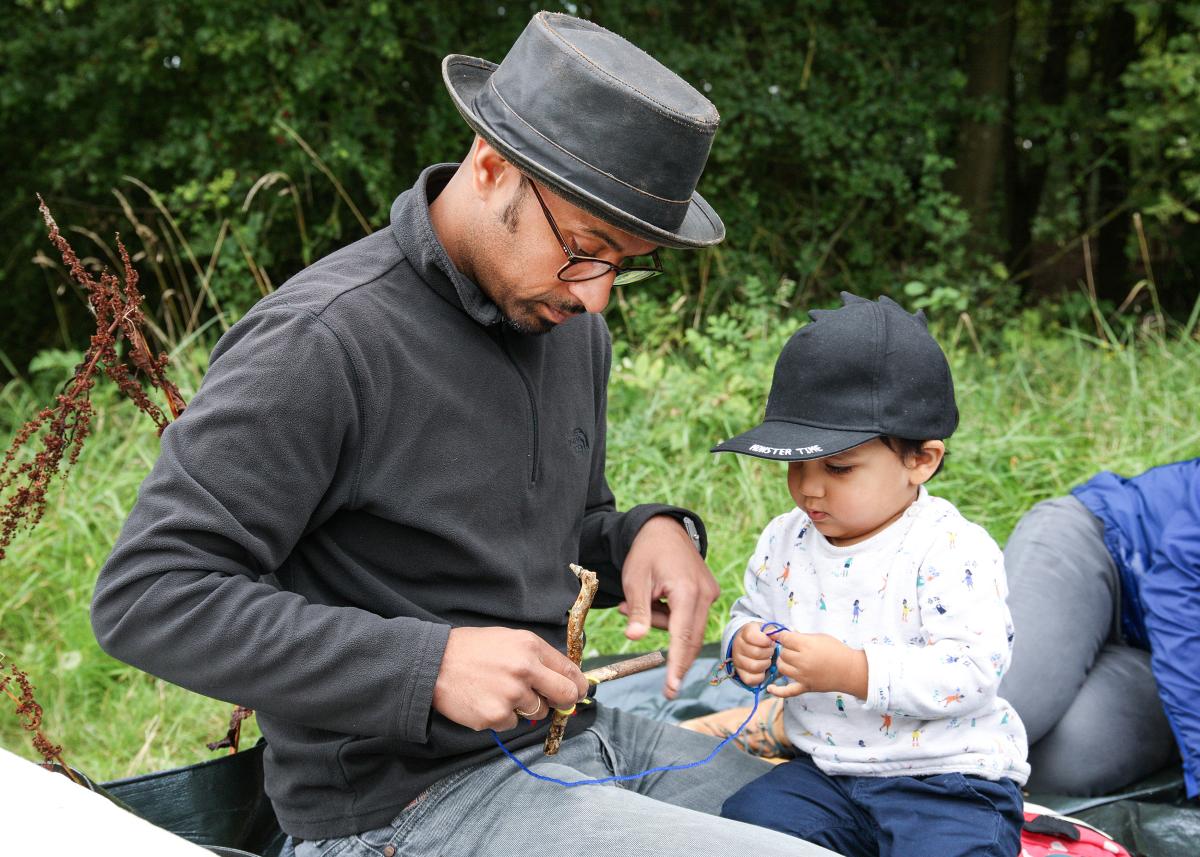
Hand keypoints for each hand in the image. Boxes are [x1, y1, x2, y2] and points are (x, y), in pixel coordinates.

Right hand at [432, 626, 588, 730]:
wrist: (433, 663)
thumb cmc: (472, 650)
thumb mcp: (509, 640)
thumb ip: (537, 658)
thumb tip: (564, 679)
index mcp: (530, 647)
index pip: (570, 671)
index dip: (578, 685)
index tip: (579, 691)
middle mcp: (525, 670)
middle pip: (564, 696)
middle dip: (563, 702)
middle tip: (552, 702)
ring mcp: (511, 695)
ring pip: (537, 712)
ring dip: (524, 707)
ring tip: (499, 691)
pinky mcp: (496, 716)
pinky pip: (512, 723)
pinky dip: (502, 717)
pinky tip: (485, 700)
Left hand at [617, 515, 719, 698]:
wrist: (663, 528)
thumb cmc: (646, 553)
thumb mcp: (635, 581)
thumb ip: (638, 612)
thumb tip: (633, 638)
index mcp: (686, 591)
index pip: (683, 636)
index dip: (677, 665)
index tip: (672, 688)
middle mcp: (705, 594)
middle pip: (690, 637)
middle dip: (669, 649)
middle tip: (653, 660)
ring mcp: (710, 593)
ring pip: (688, 628)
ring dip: (661, 624)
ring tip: (634, 603)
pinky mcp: (708, 592)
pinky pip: (690, 616)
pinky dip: (670, 616)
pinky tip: (654, 598)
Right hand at [731, 622, 775, 686]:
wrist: (748, 643)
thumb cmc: (760, 636)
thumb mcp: (765, 629)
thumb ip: (771, 631)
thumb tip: (776, 636)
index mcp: (744, 633)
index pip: (752, 636)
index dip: (765, 641)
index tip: (769, 641)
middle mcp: (737, 646)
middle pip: (756, 653)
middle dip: (769, 653)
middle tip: (770, 651)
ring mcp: (737, 660)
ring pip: (755, 666)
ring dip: (766, 664)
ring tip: (767, 659)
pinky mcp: (740, 673)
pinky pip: (751, 679)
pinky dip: (760, 676)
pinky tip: (762, 669)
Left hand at [768, 631, 868, 698]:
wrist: (850, 670)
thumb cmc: (837, 650)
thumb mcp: (819, 637)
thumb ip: (802, 636)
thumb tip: (785, 635)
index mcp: (806, 645)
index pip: (784, 638)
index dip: (782, 636)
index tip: (784, 636)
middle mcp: (802, 661)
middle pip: (782, 653)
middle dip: (786, 649)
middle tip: (794, 648)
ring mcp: (803, 675)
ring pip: (781, 667)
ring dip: (783, 662)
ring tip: (790, 660)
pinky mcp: (805, 687)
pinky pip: (787, 691)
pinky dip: (777, 691)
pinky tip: (770, 688)